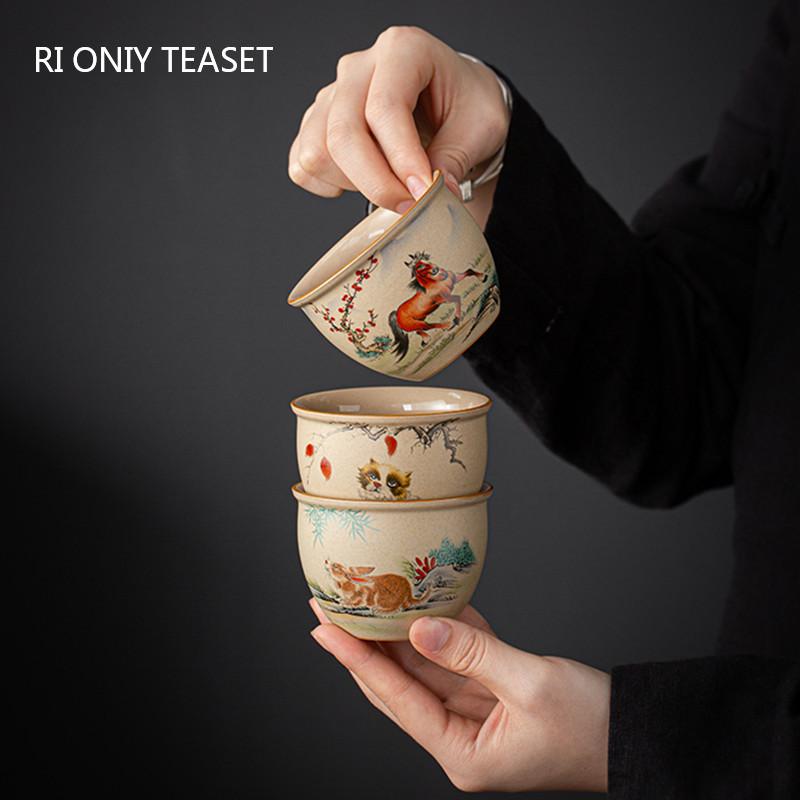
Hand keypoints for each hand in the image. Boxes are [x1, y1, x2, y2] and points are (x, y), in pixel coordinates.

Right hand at [288, 26, 510, 217]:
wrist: (452, 106)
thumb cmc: (466, 107)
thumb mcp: (481, 128)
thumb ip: (455, 159)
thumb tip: (431, 197)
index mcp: (403, 50)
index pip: (385, 108)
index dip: (402, 159)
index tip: (422, 193)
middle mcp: (359, 67)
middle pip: (343, 132)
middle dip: (376, 182)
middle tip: (408, 206)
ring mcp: (332, 95)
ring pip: (318, 151)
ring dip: (354, 183)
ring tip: (390, 185)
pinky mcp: (316, 124)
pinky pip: (304, 165)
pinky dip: (330, 184)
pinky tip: (363, 181)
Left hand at [309, 599, 610, 792]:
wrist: (635, 732)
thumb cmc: (591, 725)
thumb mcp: (530, 685)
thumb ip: (470, 652)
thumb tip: (418, 627)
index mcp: (462, 752)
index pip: (395, 698)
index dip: (357, 658)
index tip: (325, 627)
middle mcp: (459, 735)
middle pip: (399, 684)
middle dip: (362, 645)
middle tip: (326, 608)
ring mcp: (473, 713)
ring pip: (422, 666)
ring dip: (393, 634)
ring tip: (360, 602)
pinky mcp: (489, 691)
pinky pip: (453, 655)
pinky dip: (437, 628)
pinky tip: (414, 604)